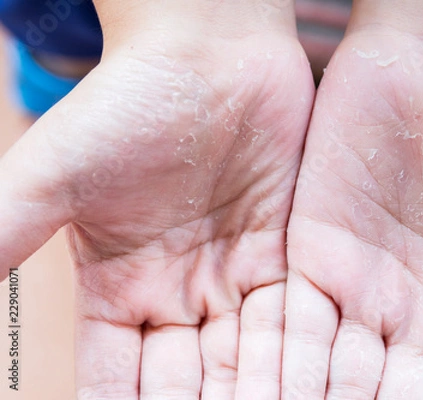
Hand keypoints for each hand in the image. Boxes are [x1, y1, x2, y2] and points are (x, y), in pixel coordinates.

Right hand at [0, 1, 313, 397]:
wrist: (208, 51)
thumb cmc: (127, 102)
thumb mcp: (53, 176)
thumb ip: (3, 239)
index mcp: (121, 290)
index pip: (117, 383)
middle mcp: (180, 294)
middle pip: (187, 386)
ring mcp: (236, 277)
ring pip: (246, 363)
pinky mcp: (287, 256)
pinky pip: (295, 322)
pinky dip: (298, 363)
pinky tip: (309, 396)